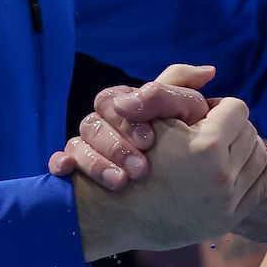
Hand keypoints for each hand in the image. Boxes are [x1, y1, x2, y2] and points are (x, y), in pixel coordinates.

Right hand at [49, 63, 214, 189]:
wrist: (160, 195)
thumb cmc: (175, 144)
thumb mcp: (183, 115)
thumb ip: (188, 91)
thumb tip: (210, 71)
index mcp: (122, 105)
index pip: (112, 99)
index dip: (129, 119)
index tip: (152, 139)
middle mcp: (100, 123)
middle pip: (92, 122)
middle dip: (117, 145)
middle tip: (141, 168)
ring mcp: (85, 146)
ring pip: (76, 143)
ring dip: (96, 162)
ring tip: (121, 183)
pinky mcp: (73, 169)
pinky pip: (57, 161)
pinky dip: (60, 163)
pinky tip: (69, 172)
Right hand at [73, 96, 266, 259]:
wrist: (118, 210)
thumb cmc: (130, 152)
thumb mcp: (148, 110)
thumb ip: (177, 81)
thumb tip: (212, 70)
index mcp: (206, 146)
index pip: (236, 108)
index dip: (219, 107)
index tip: (205, 114)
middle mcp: (220, 177)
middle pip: (250, 132)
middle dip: (233, 128)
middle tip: (213, 131)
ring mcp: (226, 202)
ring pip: (259, 157)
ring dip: (245, 146)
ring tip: (226, 146)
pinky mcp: (228, 220)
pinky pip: (265, 186)